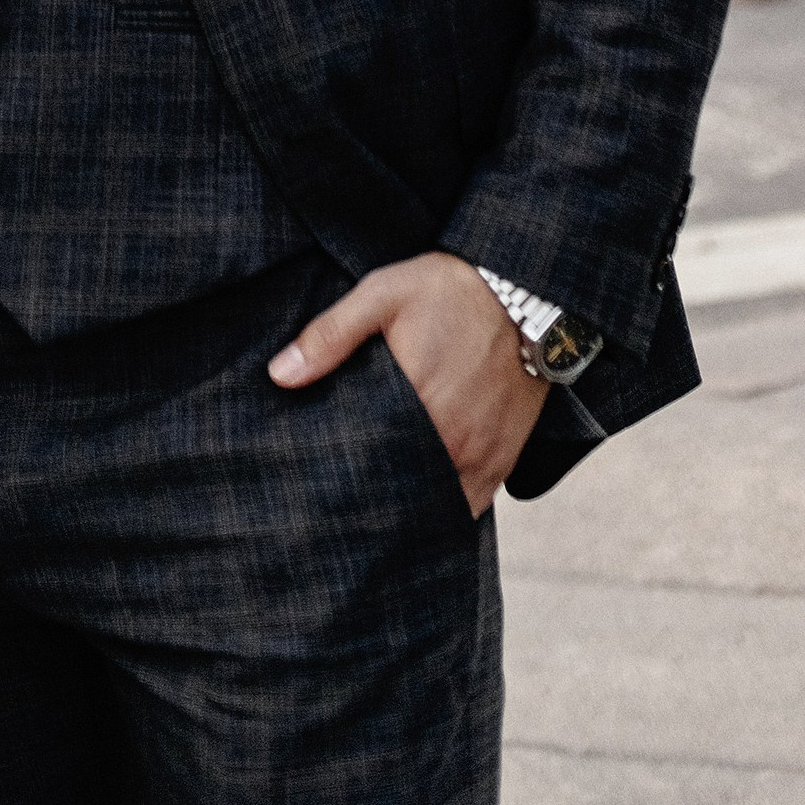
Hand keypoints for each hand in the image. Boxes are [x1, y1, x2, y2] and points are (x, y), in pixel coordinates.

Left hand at [268, 251, 547, 516]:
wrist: (526, 290)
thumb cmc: (449, 289)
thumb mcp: (382, 295)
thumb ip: (330, 336)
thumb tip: (278, 375)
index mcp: (417, 406)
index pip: (367, 467)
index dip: (341, 484)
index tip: (313, 491)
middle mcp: (453, 444)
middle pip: (402, 495)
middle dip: (370, 503)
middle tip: (334, 510)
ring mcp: (482, 457)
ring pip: (437, 507)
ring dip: (409, 509)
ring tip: (372, 514)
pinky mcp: (504, 459)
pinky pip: (471, 503)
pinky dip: (445, 508)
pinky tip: (419, 506)